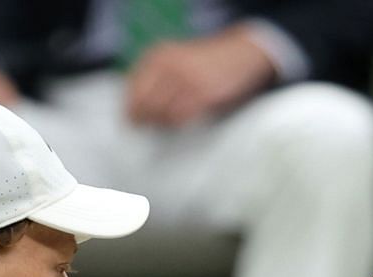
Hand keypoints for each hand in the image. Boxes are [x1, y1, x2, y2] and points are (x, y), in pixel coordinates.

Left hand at [125, 28, 277, 127]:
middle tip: (153, 126)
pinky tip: (184, 119)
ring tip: (171, 121)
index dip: (131, 110)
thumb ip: (155, 79)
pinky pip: (179, 117)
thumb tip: (135, 111)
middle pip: (144, 105)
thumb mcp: (175, 62)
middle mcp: (168, 65)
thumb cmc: (206, 64)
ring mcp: (184, 79)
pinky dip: (178, 123)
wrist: (240, 54)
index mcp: (158, 56)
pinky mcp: (201, 93)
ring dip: (163, 123)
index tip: (134, 122)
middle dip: (146, 119)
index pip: (133, 91)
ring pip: (160, 113)